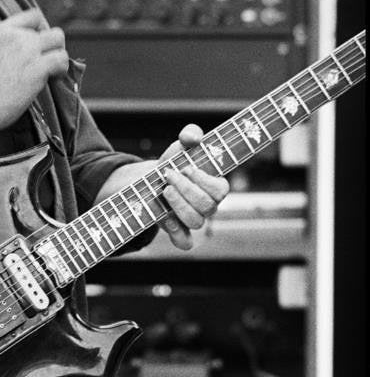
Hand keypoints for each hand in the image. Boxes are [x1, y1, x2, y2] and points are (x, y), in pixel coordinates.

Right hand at [0, 8, 68, 130]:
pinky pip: (61, 59)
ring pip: (59, 41)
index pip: (34, 15)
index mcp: (1, 29)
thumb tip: (31, 48)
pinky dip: (61, 69)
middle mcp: (16, 35)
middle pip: (51, 30)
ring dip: (59, 57)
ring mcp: (27, 50)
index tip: (39, 45)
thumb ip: (8, 44)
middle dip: (53, 46)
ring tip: (51, 72)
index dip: (43, 29)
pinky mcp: (37, 68)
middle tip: (46, 62)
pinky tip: (53, 79)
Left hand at [157, 123, 229, 249]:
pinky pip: (184, 242)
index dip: (204, 180)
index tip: (186, 167)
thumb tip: (192, 138)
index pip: (221, 190)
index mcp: (216, 187)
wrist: (155, 177)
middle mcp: (208, 206)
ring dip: (179, 205)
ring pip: (196, 222)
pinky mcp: (178, 231)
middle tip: (169, 175)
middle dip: (186, 189)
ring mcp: (194, 220)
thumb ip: (191, 134)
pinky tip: (164, 216)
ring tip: (164, 190)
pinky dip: (176, 232)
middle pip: (207, 206)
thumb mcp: (182, 144)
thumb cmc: (176, 161)